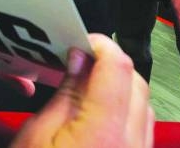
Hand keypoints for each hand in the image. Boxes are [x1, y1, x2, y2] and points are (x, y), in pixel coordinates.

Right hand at [11, 34, 153, 147]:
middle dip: (111, 65)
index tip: (84, 42)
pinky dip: (125, 111)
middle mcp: (129, 144)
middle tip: (81, 62)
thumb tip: (78, 59)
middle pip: (135, 83)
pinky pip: (142, 127)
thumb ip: (65, 94)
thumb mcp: (35, 135)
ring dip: (120, 89)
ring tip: (87, 89)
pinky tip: (100, 113)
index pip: (117, 68)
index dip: (101, 46)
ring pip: (143, 104)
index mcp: (102, 134)